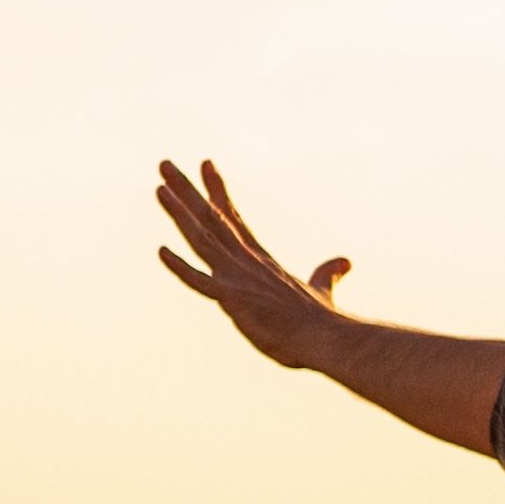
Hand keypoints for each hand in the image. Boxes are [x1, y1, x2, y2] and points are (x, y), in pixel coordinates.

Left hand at [152, 159, 365, 373]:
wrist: (329, 340)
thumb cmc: (322, 323)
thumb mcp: (322, 292)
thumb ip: (326, 274)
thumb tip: (345, 262)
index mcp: (261, 261)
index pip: (234, 218)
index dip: (217, 191)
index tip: (205, 163)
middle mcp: (246, 262)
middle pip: (211, 219)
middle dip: (187, 191)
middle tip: (165, 164)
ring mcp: (239, 279)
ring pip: (203, 239)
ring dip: (180, 214)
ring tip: (160, 188)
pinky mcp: (235, 301)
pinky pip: (202, 283)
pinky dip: (181, 268)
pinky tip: (161, 251)